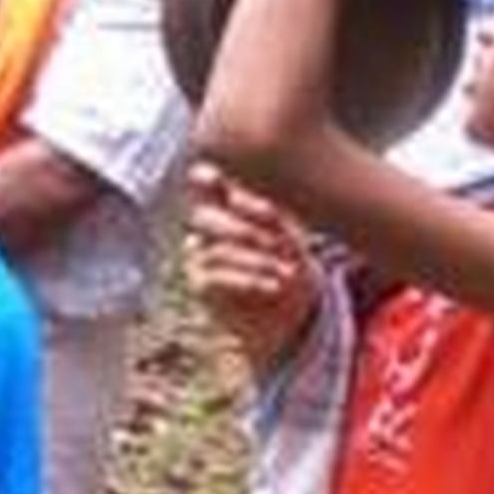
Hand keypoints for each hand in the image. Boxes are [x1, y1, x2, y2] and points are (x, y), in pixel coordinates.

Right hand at [185, 169, 315, 365]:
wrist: (295, 316)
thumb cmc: (295, 267)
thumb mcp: (291, 239)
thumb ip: (269, 218)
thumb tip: (248, 204)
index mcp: (227, 206)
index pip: (203, 182)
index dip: (206, 178)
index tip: (225, 182)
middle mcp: (206, 229)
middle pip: (203, 217)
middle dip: (242, 228)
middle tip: (276, 242)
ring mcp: (199, 256)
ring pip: (213, 249)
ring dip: (255, 259)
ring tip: (285, 270)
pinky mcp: (201, 284)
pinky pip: (214, 276)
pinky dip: (247, 280)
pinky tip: (272, 285)